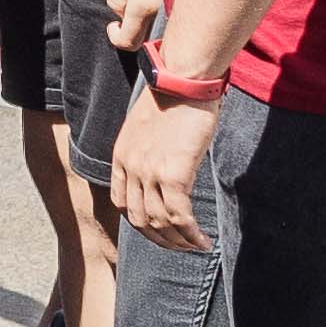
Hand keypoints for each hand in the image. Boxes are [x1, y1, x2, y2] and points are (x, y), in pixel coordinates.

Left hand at [108, 83, 217, 251]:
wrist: (183, 80)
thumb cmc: (174, 96)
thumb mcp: (148, 126)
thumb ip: (148, 150)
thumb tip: (164, 166)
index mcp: (122, 156)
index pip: (122, 203)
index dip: (140, 223)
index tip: (159, 230)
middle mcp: (131, 168)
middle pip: (139, 220)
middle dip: (160, 239)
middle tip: (180, 246)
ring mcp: (150, 173)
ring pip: (160, 223)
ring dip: (179, 242)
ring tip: (195, 246)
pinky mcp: (174, 174)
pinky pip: (180, 217)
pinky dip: (191, 234)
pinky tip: (203, 241)